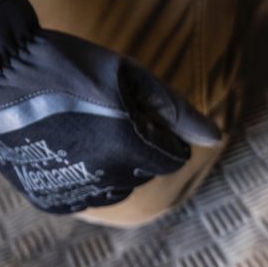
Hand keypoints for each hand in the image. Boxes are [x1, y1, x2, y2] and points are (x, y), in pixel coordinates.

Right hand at [0, 0, 220, 212]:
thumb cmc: (68, 66)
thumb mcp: (131, 78)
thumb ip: (177, 111)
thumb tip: (216, 137)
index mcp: (130, 147)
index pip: (174, 157)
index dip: (161, 132)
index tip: (137, 110)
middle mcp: (105, 177)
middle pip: (146, 171)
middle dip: (138, 147)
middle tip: (104, 114)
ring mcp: (75, 192)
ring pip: (118, 188)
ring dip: (114, 166)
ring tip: (83, 130)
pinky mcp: (51, 200)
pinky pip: (87, 196)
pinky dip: (85, 178)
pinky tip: (66, 148)